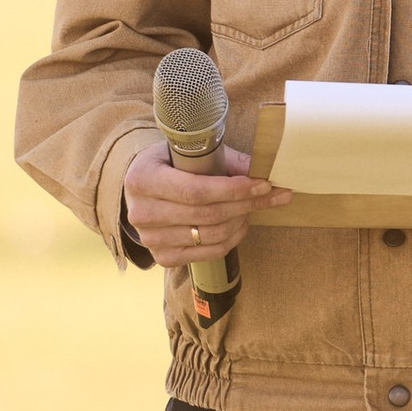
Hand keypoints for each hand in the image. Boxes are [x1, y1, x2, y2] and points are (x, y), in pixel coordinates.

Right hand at [122, 139, 288, 265]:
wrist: (143, 190)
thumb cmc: (171, 165)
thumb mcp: (189, 153)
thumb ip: (224, 160)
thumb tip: (261, 169)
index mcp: (143, 179)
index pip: (195, 191)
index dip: (233, 190)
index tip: (262, 184)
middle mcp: (141, 213)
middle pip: (207, 214)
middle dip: (245, 203)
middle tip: (270, 194)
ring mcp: (151, 239)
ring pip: (211, 235)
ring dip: (241, 220)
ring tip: (253, 206)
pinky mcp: (163, 257)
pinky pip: (210, 252)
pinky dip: (232, 238)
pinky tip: (240, 223)